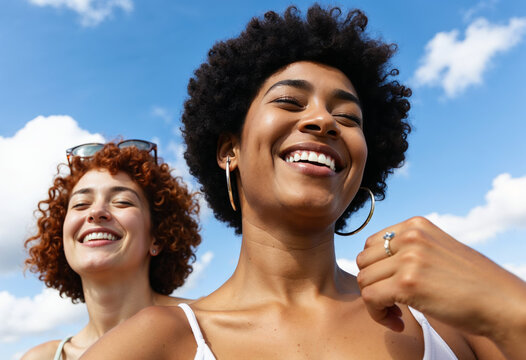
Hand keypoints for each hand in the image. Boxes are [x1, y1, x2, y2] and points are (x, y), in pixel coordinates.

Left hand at [355, 216, 525, 340]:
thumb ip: (409, 250)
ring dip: (375, 302)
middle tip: (392, 303)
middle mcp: (410, 236)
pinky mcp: (407, 283)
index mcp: (416, 225)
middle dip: (373, 285)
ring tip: (396, 313)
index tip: (391, 286)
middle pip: (364, 261)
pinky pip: (370, 298)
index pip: (372, 243)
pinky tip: (398, 323)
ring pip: (363, 280)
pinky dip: (378, 315)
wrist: (502, 302)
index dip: (376, 269)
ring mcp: (408, 258)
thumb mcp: (437, 251)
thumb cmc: (472, 284)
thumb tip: (375, 265)